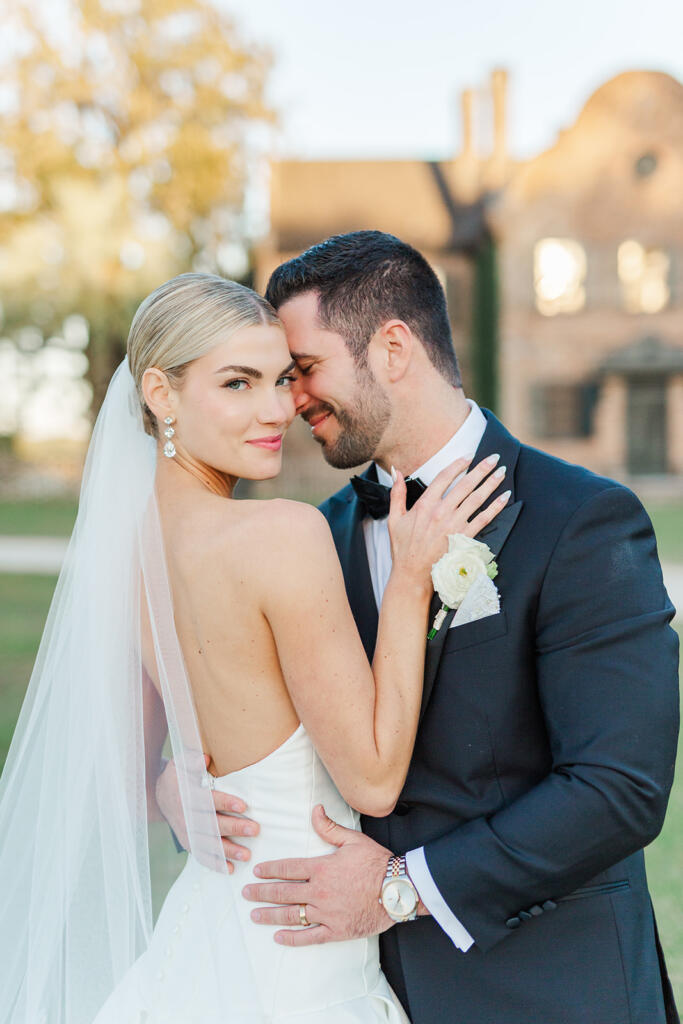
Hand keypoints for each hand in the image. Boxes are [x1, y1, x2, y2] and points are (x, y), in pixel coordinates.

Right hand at [155, 755, 259, 871]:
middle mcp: (186, 817)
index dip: (225, 803)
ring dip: (228, 850)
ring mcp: (187, 832)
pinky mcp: (188, 843)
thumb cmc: (178, 776)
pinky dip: (215, 863)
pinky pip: (201, 855)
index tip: (243, 806)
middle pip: (212, 825)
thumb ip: (192, 760)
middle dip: (234, 828)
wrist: (160, 795)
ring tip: (247, 855)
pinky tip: (230, 869)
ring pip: (208, 844)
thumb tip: (205, 758)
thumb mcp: (180, 764)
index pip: (208, 800)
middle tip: (254, 830)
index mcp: (187, 796)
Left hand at [242, 805, 393, 945]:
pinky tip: (279, 937)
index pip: (288, 868)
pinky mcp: (336, 931)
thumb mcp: (353, 839)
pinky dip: (292, 938)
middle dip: (261, 893)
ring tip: (255, 915)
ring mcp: (326, 914)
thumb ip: (329, 827)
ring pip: (292, 915)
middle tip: (246, 894)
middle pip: (283, 892)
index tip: (256, 872)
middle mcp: (319, 892)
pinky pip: (309, 937)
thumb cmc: (377, 863)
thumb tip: (315, 809)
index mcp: (321, 868)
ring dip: (270, 915)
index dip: (269, 870)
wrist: (398, 890)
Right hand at [388, 454, 508, 582]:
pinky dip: (496, 507)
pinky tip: (505, 497)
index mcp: (424, 504)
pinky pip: (484, 519)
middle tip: (494, 457)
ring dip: (491, 483)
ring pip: (477, 499)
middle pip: (465, 485)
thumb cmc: (403, 547)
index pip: (444, 477)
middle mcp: (441, 512)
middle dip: (482, 469)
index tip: (469, 456)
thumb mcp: (394, 518)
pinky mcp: (464, 538)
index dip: (458, 465)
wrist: (412, 574)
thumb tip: (396, 471)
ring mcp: (454, 525)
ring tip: (501, 471)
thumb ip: (397, 493)